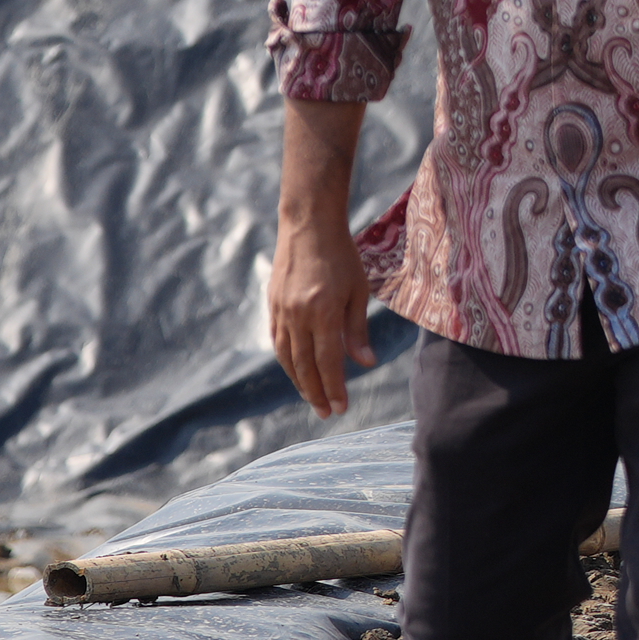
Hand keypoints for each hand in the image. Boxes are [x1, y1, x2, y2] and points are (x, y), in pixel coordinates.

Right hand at [268, 214, 377, 419]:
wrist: (307, 226)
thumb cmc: (342, 257)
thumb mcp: (358, 291)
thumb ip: (358, 330)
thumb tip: (366, 364)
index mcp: (323, 312)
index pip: (328, 361)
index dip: (334, 387)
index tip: (341, 408)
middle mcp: (298, 316)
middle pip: (305, 366)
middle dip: (316, 393)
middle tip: (327, 413)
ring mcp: (281, 312)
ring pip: (287, 358)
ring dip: (300, 382)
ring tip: (313, 399)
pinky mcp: (272, 307)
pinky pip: (278, 343)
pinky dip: (287, 362)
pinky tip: (296, 372)